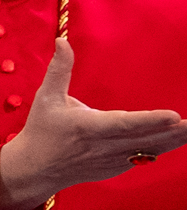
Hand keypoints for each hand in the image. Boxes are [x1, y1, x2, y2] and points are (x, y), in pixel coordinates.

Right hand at [0, 38, 186, 209]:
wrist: (36, 169)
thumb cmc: (41, 129)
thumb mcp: (46, 98)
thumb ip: (59, 69)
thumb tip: (63, 41)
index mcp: (86, 127)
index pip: (124, 124)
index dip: (150, 120)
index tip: (174, 115)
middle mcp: (103, 146)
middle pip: (147, 139)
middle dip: (176, 131)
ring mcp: (112, 160)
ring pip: (151, 150)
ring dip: (176, 139)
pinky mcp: (118, 168)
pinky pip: (146, 157)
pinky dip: (164, 147)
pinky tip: (179, 137)